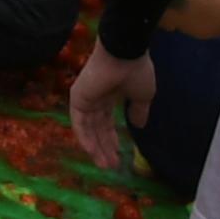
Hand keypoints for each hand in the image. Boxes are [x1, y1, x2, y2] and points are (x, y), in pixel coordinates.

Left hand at [68, 46, 155, 166]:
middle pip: (97, 127)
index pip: (107, 121)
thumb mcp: (142, 96)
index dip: (112, 138)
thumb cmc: (136, 71)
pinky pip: (79, 122)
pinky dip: (85, 137)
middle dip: (104, 147)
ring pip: (88, 128)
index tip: (119, 155)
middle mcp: (96, 97)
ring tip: (105, 164)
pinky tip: (93, 152)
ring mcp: (86, 97)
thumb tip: (138, 125)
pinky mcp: (78, 97)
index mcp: (110, 94)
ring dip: (96, 147)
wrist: (125, 53)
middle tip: (111, 165)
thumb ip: (138, 111)